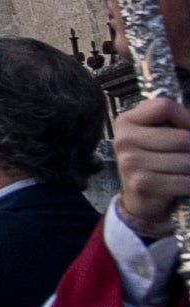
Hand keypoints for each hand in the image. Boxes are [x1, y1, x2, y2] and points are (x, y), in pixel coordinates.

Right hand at [117, 96, 189, 236]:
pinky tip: (187, 183)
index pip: (164, 106)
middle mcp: (124, 140)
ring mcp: (131, 162)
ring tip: (189, 170)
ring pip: (187, 161)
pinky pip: (185, 181)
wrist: (140, 200)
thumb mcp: (155, 137)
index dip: (187, 118)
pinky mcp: (143, 183)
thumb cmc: (153, 163)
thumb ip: (173, 125)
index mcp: (126, 121)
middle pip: (182, 138)